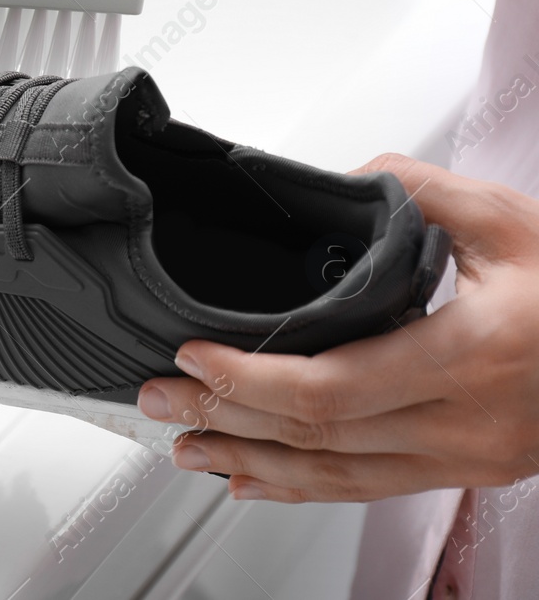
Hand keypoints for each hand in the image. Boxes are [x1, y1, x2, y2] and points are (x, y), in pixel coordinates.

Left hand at [137, 153, 538, 502]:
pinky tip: (255, 480)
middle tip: (162, 399)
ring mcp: (468, 456)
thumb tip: (341, 179)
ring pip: (338, 476)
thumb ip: (416, 190)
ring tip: (187, 444)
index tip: (197, 356)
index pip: (336, 385)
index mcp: (471, 355)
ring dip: (252, 463)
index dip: (254, 379)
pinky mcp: (468, 469)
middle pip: (322, 437)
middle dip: (228, 419)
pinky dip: (303, 487)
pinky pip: (370, 488)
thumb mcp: (509, 220)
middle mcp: (467, 421)